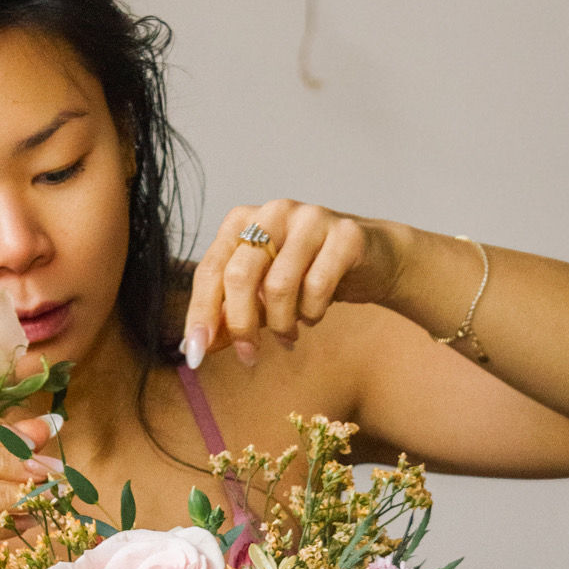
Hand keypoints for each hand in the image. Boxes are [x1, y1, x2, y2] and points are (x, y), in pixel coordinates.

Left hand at [180, 200, 400, 365]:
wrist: (373, 261)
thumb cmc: (307, 275)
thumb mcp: (262, 294)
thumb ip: (229, 313)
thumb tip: (196, 345)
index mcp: (242, 221)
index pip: (210, 270)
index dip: (200, 314)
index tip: (195, 353)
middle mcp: (273, 212)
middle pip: (239, 276)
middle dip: (240, 325)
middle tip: (248, 355)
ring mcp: (311, 219)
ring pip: (279, 285)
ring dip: (281, 323)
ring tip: (288, 332)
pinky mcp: (346, 235)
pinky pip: (318, 287)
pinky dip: (312, 313)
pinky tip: (313, 315)